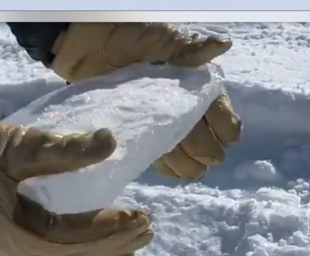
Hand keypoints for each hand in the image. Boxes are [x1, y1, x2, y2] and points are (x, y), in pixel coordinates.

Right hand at [0, 92, 152, 255]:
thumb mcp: (14, 143)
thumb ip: (61, 149)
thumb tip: (110, 142)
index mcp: (16, 233)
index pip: (76, 238)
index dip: (111, 229)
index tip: (142, 216)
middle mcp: (14, 251)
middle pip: (74, 254)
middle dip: (113, 243)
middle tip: (148, 229)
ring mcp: (6, 252)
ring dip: (99, 250)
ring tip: (132, 242)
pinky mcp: (3, 243)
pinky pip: (48, 254)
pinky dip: (77, 251)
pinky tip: (95, 248)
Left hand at [50, 23, 241, 179]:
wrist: (85, 43)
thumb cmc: (126, 35)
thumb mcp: (159, 39)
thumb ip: (190, 48)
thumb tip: (223, 44)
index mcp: (196, 84)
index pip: (222, 115)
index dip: (223, 128)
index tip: (219, 137)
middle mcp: (184, 106)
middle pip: (207, 141)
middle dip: (205, 151)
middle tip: (194, 152)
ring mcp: (163, 122)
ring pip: (187, 155)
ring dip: (188, 163)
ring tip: (181, 161)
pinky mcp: (142, 133)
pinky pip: (163, 158)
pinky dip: (169, 166)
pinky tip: (168, 167)